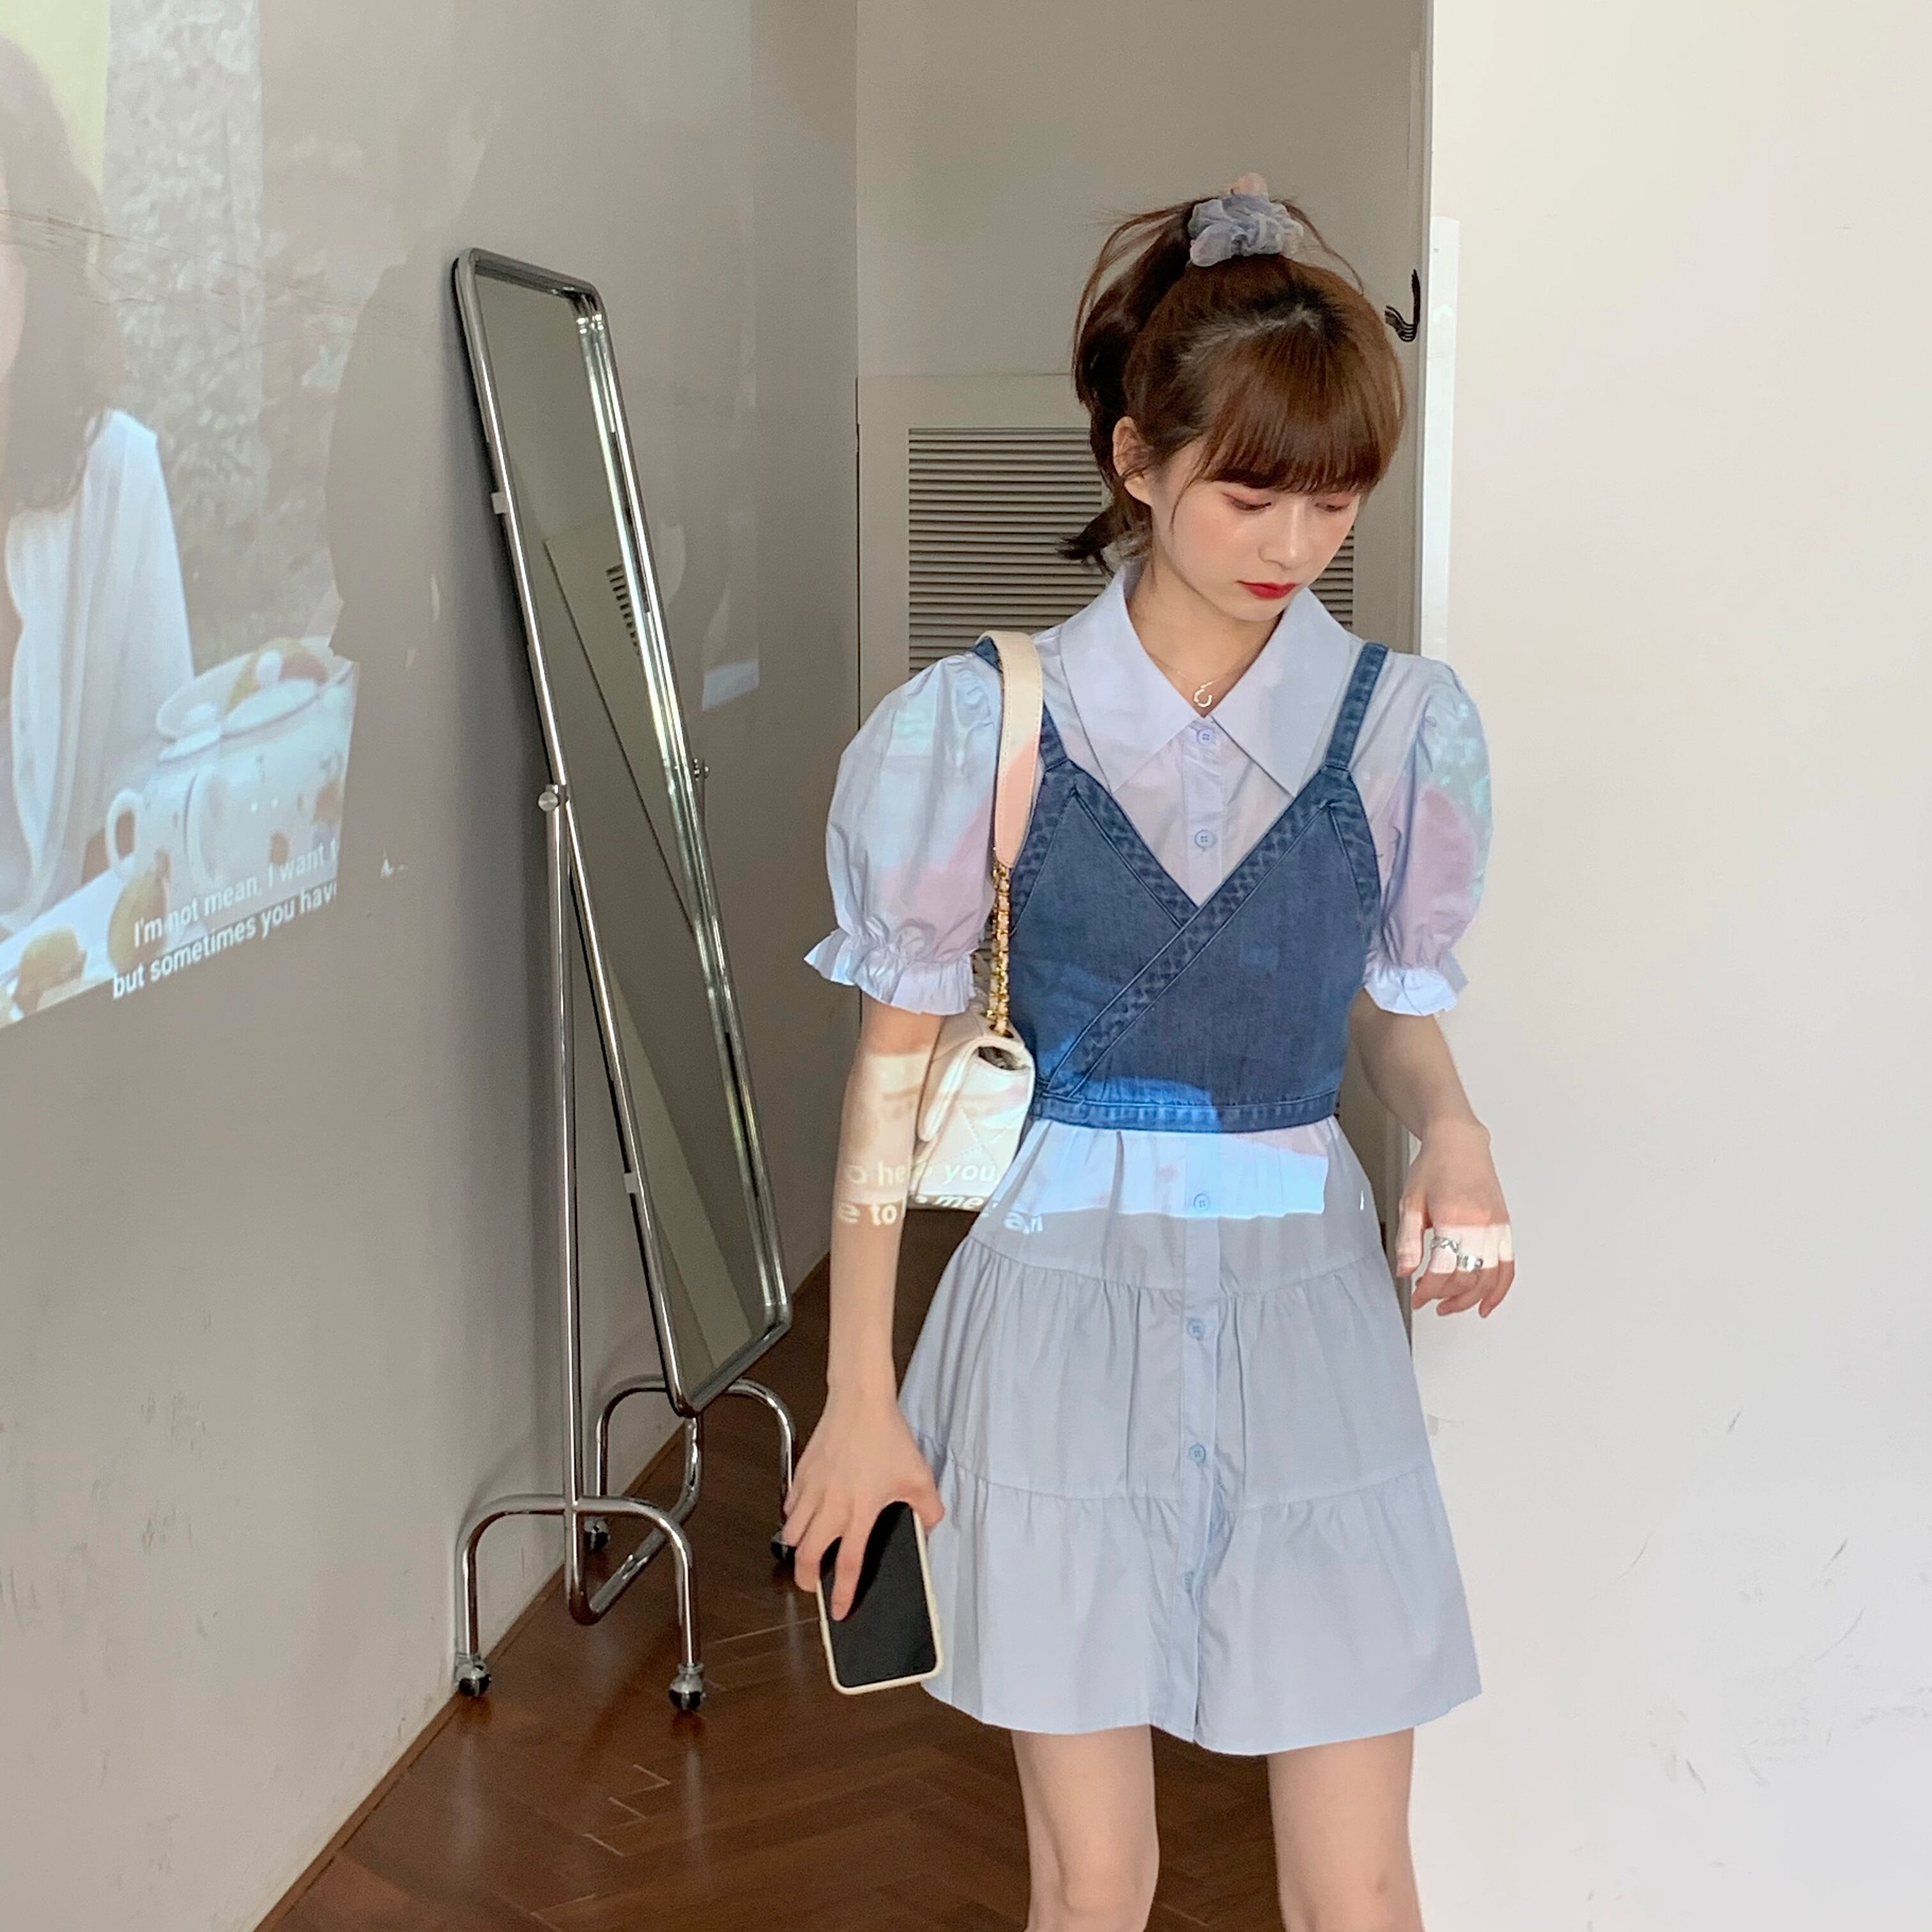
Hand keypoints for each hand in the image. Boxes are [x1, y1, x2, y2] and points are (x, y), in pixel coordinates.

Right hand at [781, 1387, 943, 1619]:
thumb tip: (930, 1526)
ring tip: (809, 1549)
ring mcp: (813, 1490)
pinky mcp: (802, 1473)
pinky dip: (794, 1516)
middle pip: (807, 1557)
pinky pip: (789, 1506)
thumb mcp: (919, 1477)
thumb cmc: (887, 1436)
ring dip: (798, 1546)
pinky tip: (806, 1513)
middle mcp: (832, 1506)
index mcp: (860, 1512)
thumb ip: (929, 1509)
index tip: (838, 1611)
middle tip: (813, 1583)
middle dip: (806, 1579)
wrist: (861, 1403)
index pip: (848, 1565)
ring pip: (791, 1533)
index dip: (842, 1594)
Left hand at [1393, 1118, 1514, 1318]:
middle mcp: (1481, 1225)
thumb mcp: (1411, 1202)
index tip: (1417, 1296)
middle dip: (1447, 1296)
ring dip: (1471, 1298)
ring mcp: (1497, 1227)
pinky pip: (1509, 1266)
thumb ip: (1408, 1240)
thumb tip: (1405, 1271)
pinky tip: (1487, 1302)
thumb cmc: (1434, 1166)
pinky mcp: (1505, 1227)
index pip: (1444, 1269)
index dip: (1428, 1290)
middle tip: (1430, 1301)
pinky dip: (1500, 1289)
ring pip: (1490, 1277)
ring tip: (1452, 1306)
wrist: (1459, 1142)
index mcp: (1454, 1217)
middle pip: (1469, 1277)